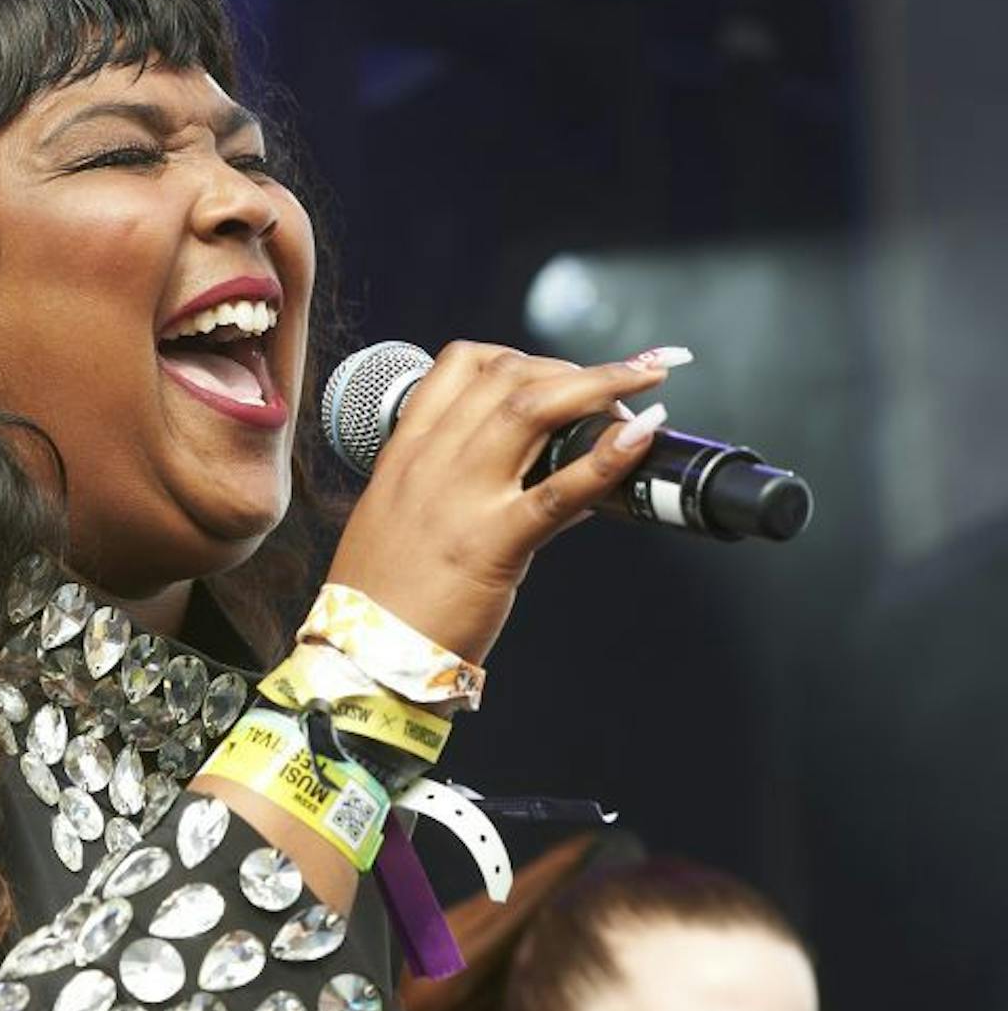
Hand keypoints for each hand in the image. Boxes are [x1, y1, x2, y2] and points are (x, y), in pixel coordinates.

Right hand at [322, 341, 684, 664]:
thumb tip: (551, 474)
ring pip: (534, 409)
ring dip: (603, 383)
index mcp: (407, 453)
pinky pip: (559, 489)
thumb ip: (461, 489)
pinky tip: (642, 435)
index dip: (521, 354)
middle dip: (576, 367)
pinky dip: (608, 455)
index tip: (557, 371)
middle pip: (510, 376)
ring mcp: (461, 499)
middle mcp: (432, 463)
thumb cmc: (384, 596)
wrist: (362, 656)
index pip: (461, 365)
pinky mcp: (492, 544)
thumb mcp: (402, 519)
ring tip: (648, 379)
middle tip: (620, 383)